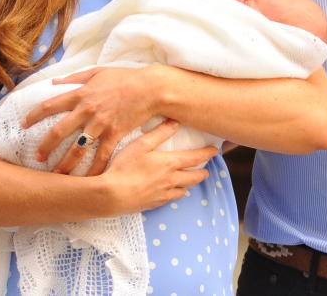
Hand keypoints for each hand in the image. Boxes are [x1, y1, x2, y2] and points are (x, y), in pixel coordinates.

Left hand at [23, 65, 164, 174]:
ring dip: (65, 164)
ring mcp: (101, 125)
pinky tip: (87, 180)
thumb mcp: (97, 72)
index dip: (34, 116)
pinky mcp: (115, 135)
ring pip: (77, 149)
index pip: (50, 106)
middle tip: (37, 158)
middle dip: (45, 147)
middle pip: (59, 132)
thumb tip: (54, 82)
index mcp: (81, 94)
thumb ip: (75, 78)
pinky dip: (94, 170)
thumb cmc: (125, 78)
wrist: (150, 88)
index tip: (24, 125)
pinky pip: (101, 156)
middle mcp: (87, 111)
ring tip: (57, 175)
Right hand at [100, 119, 218, 212]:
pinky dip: (175, 193)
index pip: (196, 158)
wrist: (111, 195)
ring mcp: (164, 194)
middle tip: (205, 169)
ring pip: (184, 190)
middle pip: (194, 177)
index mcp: (170, 164)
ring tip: (188, 179)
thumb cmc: (124, 167)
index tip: (215, 151)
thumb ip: (159, 133)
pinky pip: (171, 199)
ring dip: (188, 184)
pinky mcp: (155, 204)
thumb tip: (175, 122)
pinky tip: (170, 190)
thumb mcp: (140, 145)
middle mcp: (171, 180)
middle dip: (202, 172)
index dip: (207, 153)